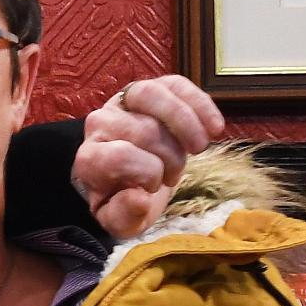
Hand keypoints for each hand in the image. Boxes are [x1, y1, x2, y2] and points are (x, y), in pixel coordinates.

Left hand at [73, 76, 228, 240]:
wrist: (131, 174)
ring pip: (151, 94)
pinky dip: (200, 106)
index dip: (146, 173)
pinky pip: (175, 85)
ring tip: (198, 149)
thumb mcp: (123, 221)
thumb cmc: (127, 198)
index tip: (153, 187)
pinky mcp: (149, 88)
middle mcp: (99, 124)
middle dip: (169, 158)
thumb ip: (124, 216)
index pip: (118, 157)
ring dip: (185, 125)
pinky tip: (215, 128)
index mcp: (90, 159)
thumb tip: (139, 198)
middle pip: (143, 131)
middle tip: (173, 175)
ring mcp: (123, 102)